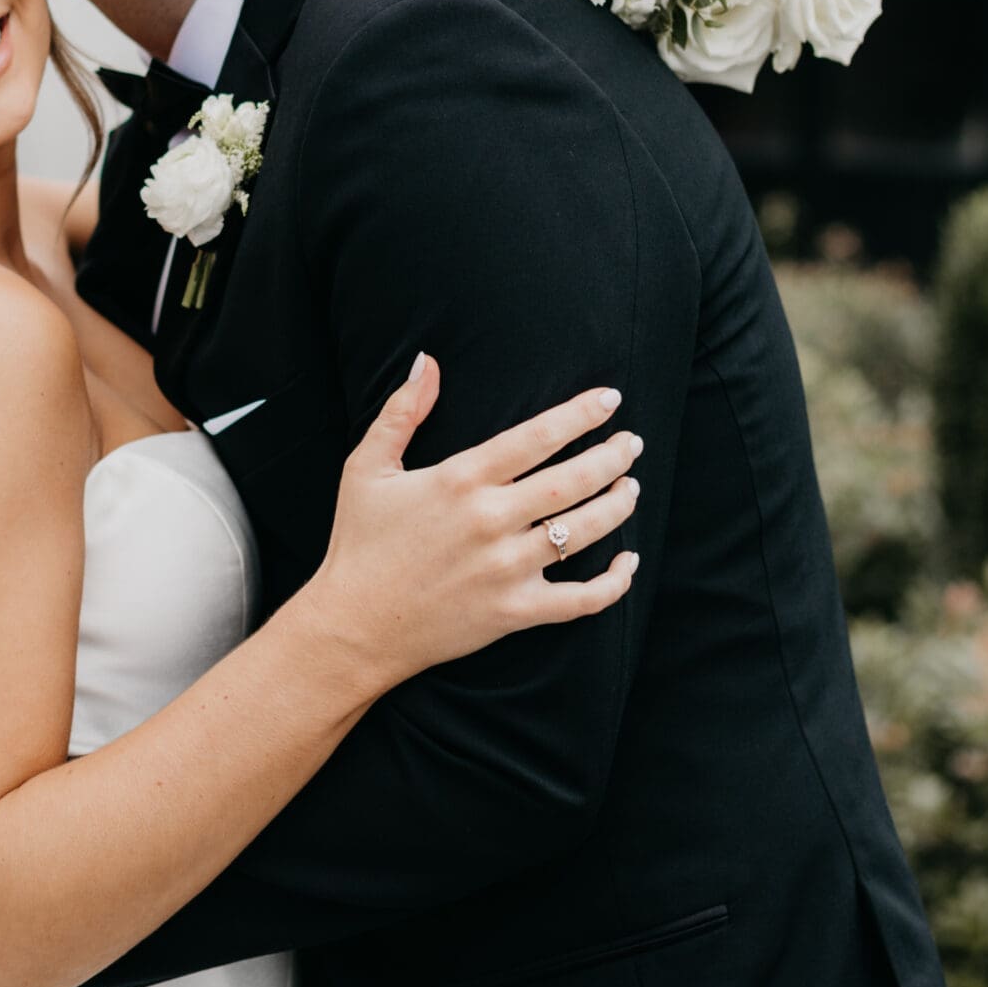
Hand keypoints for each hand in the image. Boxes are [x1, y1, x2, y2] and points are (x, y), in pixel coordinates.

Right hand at [306, 356, 640, 697]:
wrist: (354, 625)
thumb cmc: (359, 543)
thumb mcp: (367, 467)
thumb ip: (401, 411)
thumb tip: (427, 361)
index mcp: (460, 480)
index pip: (537, 437)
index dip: (580, 415)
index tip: (610, 400)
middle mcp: (490, 521)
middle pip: (573, 480)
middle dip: (612, 457)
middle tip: (633, 443)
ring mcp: (506, 569)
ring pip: (583, 532)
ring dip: (617, 507)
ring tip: (632, 488)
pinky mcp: (514, 612)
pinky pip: (580, 600)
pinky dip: (613, 584)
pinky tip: (627, 563)